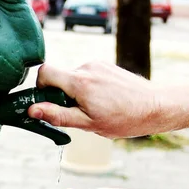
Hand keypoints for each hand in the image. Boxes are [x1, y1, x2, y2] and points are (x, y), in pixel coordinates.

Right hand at [28, 61, 169, 137]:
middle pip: (59, 77)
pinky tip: (104, 100)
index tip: (49, 103)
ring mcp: (97, 64)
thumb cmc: (124, 119)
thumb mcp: (87, 124)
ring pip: (73, 78)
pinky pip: (86, 75)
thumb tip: (32, 110)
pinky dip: (87, 88)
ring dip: (76, 93)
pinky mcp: (105, 65)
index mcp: (79, 82)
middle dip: (61, 95)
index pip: (44, 72)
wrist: (155, 106)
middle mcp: (86, 67)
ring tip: (95, 108)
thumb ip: (57, 115)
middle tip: (78, 113)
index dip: (41, 88)